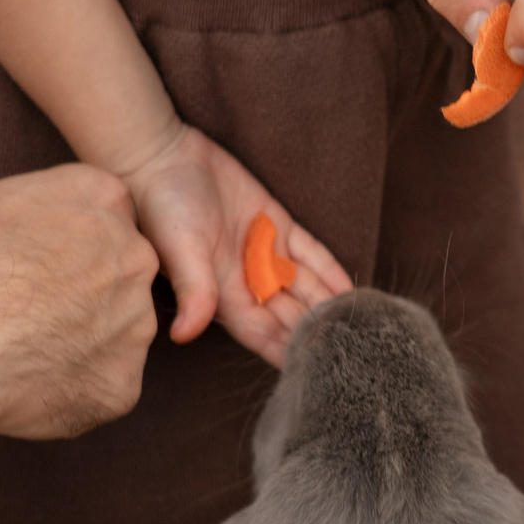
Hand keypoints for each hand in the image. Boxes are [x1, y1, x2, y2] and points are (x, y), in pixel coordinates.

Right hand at [0, 163, 162, 440]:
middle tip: (28, 312)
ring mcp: (136, 325)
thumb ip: (23, 212)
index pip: (106, 219)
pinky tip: (27, 386)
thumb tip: (13, 229)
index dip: (66, 247)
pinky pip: (104, 388)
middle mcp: (135, 258)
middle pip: (120, 277)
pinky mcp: (122, 384)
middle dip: (83, 295)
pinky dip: (72, 392)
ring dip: (80, 344)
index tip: (33, 265)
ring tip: (21, 351)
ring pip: (117, 335)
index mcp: (103, 198)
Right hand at [111, 125, 349, 366]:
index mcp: (224, 296)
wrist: (162, 155)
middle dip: (318, 332)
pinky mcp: (275, 223)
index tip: (321, 368)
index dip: (291, 351)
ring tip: (362, 322)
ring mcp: (263, 252)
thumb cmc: (162, 207)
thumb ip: (193, 291)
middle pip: (291, 315)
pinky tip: (350, 289)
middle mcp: (247, 280)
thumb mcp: (180, 250)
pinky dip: (329, 270)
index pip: (266, 335)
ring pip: (305, 286)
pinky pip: (309, 253)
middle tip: (356, 348)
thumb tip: (184, 335)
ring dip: (329, 304)